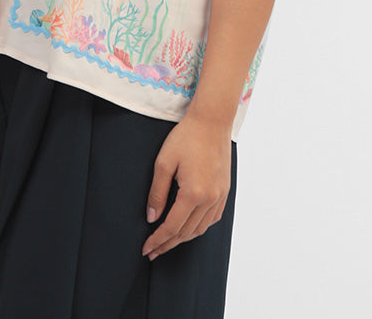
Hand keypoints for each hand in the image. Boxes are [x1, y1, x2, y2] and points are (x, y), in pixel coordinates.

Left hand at [141, 111, 232, 260]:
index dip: (158, 240)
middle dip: (168, 244)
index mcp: (193, 193)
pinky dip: (199, 228)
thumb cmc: (186, 137)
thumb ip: (157, 192)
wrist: (212, 121)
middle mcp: (210, 199)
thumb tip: (152, 218)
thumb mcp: (164, 162)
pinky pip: (212, 219)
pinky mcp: (225, 191)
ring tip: (168, 242)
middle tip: (153, 251)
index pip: (172, 226)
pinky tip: (189, 228)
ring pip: (201, 228)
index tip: (146, 249)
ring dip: (183, 238)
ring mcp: (220, 196)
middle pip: (187, 232)